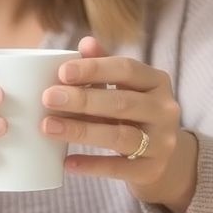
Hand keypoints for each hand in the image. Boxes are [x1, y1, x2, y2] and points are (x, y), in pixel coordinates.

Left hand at [40, 36, 198, 212]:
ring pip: (120, 136)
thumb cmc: (134, 113)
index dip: (94, 69)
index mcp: (157, 81)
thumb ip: (105, 65)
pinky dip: (92, 165)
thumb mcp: (125, 87)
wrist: (163, 157)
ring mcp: (162, 142)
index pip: (126, 69)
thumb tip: (85, 43)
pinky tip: (67, 162)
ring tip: (48, 127)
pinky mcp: (152, 170)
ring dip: (81, 131)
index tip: (61, 72)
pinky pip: (119, 168)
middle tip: (47, 98)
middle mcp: (165, 110)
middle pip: (122, 103)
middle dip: (82, 100)